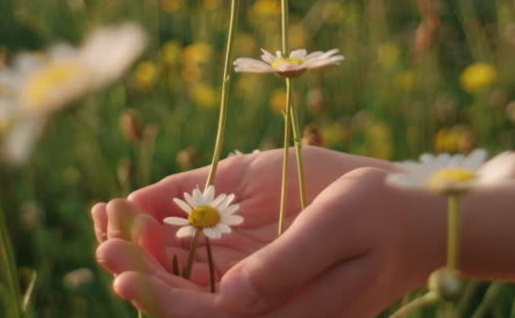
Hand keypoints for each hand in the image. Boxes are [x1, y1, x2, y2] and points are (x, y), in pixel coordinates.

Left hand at [92, 148, 441, 316]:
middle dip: (139, 271)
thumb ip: (286, 265)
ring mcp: (254, 281)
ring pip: (184, 279)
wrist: (411, 213)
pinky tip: (134, 207)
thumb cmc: (383, 215)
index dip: (159, 297)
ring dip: (142, 252)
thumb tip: (229, 300)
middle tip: (103, 235)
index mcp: (283, 313)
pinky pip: (198, 253)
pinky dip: (163, 230)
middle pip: (184, 303)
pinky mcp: (252, 255)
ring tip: (106, 216)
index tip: (122, 267)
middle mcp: (261, 305)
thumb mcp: (339, 230)